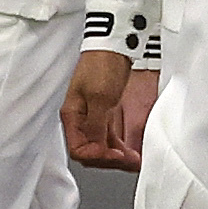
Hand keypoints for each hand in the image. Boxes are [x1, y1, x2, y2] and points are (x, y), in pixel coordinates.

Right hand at [63, 49, 158, 170]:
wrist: (116, 46)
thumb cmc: (102, 64)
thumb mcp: (100, 98)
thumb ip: (96, 126)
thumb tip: (97, 148)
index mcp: (73, 116)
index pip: (78, 149)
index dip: (96, 157)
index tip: (114, 156)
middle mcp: (81, 120)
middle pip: (91, 151)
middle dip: (109, 160)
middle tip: (129, 162)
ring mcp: (94, 117)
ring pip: (103, 147)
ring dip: (118, 157)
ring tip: (135, 161)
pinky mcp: (106, 114)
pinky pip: (111, 138)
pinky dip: (121, 147)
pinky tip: (132, 152)